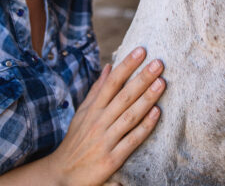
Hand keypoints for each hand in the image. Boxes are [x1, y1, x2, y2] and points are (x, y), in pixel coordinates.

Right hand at [45, 47, 164, 185]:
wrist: (62, 174)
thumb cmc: (76, 140)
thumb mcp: (82, 113)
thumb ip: (97, 90)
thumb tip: (109, 66)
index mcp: (92, 109)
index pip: (111, 82)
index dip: (126, 66)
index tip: (141, 50)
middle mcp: (99, 122)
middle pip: (123, 96)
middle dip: (141, 78)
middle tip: (158, 63)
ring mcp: (106, 140)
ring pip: (130, 116)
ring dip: (147, 99)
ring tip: (162, 82)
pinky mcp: (112, 159)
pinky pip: (132, 140)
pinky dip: (144, 126)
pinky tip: (157, 113)